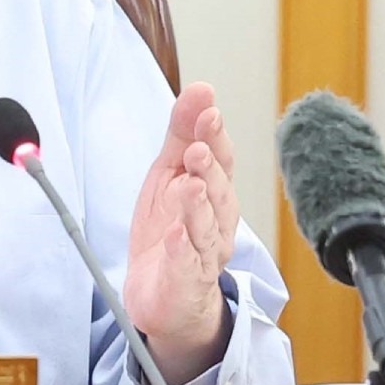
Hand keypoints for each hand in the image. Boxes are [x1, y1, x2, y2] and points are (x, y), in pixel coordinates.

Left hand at [123, 81, 237, 384]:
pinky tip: (175, 236)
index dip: (214, 134)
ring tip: (190, 185)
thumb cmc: (171, 229)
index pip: (219, 158)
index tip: (206, 108)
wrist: (165, 295)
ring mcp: (204, 253)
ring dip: (198, 206)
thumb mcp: (170, 175)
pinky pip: (187, 265)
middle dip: (210, 169)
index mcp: (212, 191)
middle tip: (199, 147)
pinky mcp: (187, 281)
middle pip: (219, 192)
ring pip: (206, 228)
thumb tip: (199, 89)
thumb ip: (183, 135)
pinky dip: (182, 250)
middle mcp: (216, 221)